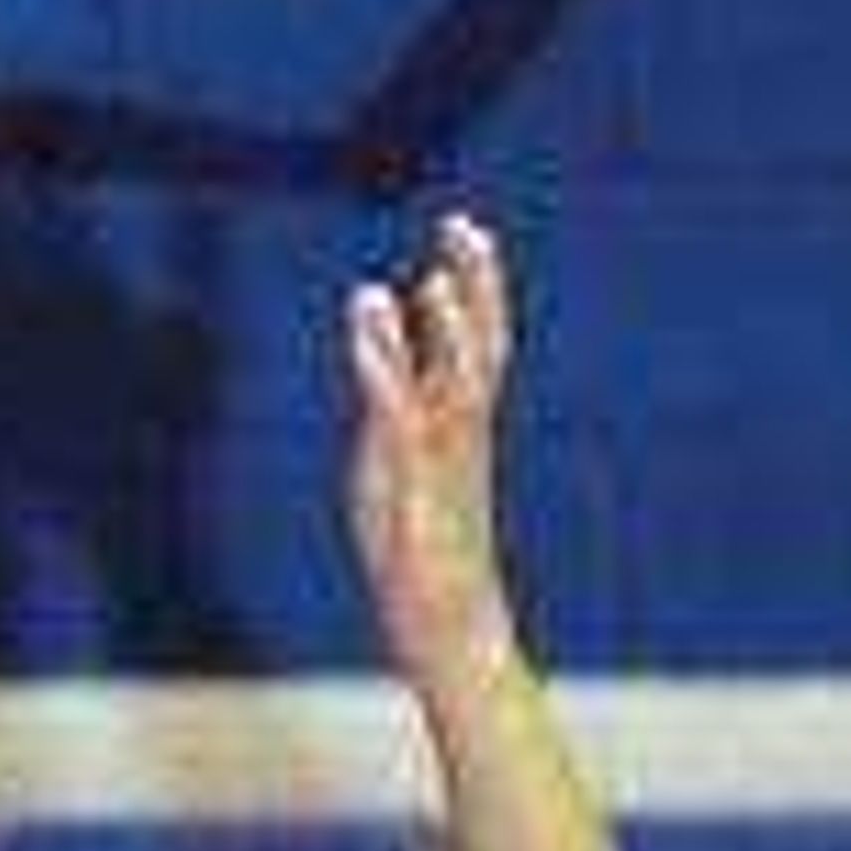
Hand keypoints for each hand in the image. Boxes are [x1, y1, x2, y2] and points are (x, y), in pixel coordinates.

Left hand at [345, 210, 520, 681]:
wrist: (446, 625)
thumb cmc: (420, 543)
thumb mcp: (403, 461)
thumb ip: (400, 405)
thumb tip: (386, 356)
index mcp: (461, 426)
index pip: (480, 343)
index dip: (476, 287)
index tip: (468, 230)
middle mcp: (459, 437)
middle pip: (479, 351)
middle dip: (475, 289)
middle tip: (464, 225)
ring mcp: (441, 464)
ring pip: (454, 388)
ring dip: (446, 335)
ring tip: (434, 280)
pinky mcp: (412, 491)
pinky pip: (401, 423)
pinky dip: (388, 372)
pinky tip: (370, 336)